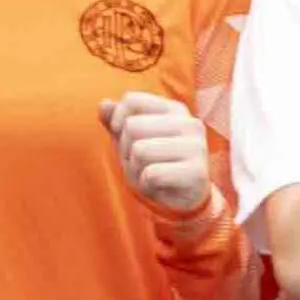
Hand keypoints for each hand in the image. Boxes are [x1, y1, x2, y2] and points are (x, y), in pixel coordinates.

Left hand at [100, 91, 213, 217]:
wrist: (185, 199)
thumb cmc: (157, 163)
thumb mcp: (134, 139)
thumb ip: (118, 120)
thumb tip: (103, 106)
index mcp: (174, 109)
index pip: (132, 101)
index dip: (116, 120)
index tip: (120, 136)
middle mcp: (189, 123)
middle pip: (132, 127)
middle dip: (126, 150)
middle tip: (139, 163)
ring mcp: (196, 147)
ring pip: (139, 150)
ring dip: (134, 169)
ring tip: (147, 175)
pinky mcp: (196, 172)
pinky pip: (151, 174)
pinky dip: (146, 184)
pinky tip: (157, 186)